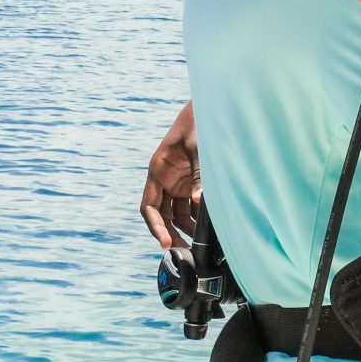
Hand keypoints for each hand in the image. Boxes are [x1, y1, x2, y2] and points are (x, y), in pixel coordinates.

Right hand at [138, 103, 199, 250]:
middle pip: (162, 215)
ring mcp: (177, 182)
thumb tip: (198, 201)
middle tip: (183, 253)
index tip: (165, 242)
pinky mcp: (191, 183)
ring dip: (185, 229)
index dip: (155, 226)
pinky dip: (197, 218)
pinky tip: (207, 229)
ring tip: (197, 246)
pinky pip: (190, 206)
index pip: (149, 207)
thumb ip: (199, 174)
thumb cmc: (200, 124)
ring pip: (177, 213)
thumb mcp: (200, 148)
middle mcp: (164, 179)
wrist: (210, 109)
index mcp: (158, 170)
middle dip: (170, 234)